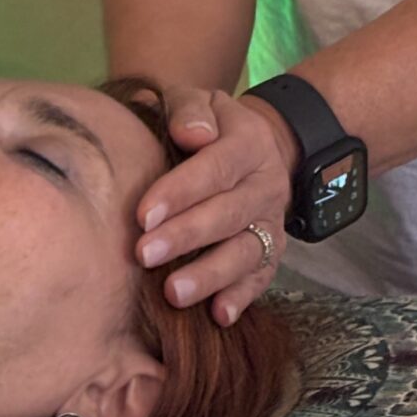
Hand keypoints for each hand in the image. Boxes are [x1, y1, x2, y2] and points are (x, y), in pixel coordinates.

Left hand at [138, 87, 294, 321]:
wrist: (254, 147)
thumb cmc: (207, 127)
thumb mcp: (200, 101)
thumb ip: (190, 110)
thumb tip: (191, 134)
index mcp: (249, 142)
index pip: (216, 167)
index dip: (181, 191)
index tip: (144, 214)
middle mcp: (267, 184)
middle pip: (229, 213)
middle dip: (186, 236)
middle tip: (144, 255)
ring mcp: (273, 221)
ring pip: (248, 251)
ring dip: (211, 274)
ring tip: (174, 293)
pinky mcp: (273, 252)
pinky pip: (262, 277)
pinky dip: (242, 297)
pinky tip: (219, 315)